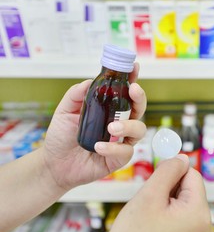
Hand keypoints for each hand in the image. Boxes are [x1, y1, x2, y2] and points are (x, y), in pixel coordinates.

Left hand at [42, 63, 146, 190]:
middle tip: (133, 90)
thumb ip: (75, 95)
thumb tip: (90, 81)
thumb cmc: (61, 137)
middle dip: (140, 98)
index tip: (134, 67)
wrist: (54, 164)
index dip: (132, 79)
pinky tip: (98, 147)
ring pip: (139, 129)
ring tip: (111, 129)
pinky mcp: (118, 159)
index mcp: (108, 110)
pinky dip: (113, 148)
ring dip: (128, 126)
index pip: (125, 93)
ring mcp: (120, 141)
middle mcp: (118, 123)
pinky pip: (125, 151)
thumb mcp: (64, 111)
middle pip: (139, 109)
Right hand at [106, 154, 211, 231]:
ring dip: (164, 204)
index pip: (192, 175)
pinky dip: (164, 217)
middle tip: (148, 206)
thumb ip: (167, 172)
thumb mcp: (149, 198)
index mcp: (199, 212)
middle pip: (187, 189)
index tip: (155, 178)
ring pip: (181, 203)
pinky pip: (178, 219)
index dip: (172, 172)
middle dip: (166, 190)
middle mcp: (203, 226)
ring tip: (148, 220)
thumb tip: (181, 157)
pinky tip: (151, 228)